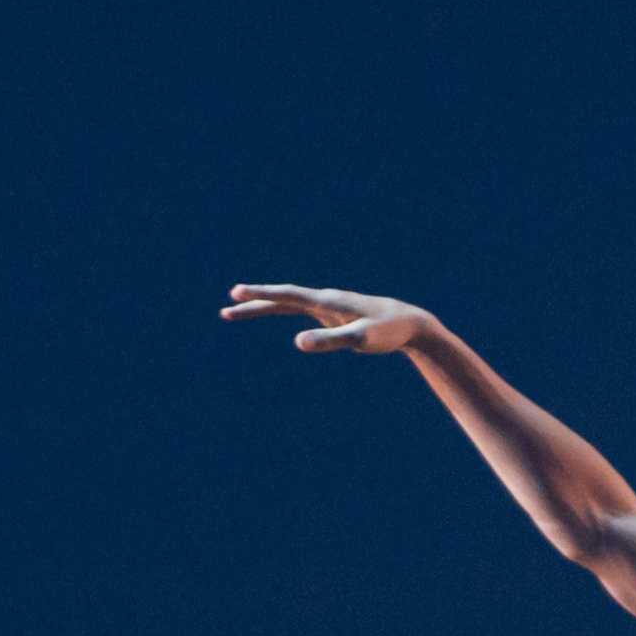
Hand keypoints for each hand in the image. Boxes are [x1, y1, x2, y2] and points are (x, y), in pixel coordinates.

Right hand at [221, 283, 435, 352]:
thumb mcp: (359, 340)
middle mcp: (324, 300)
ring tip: (236, 312)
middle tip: (225, 309)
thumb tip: (297, 342)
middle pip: (281, 299)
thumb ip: (329, 341)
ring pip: (288, 304)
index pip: (287, 295)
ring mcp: (328, 307)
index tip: (236, 292)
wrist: (411, 324)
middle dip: (253, 302)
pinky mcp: (334, 315)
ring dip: (263, 306)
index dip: (261, 294)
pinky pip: (301, 310)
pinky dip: (283, 310)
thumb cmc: (388, 332)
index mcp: (327, 302)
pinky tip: (276, 312)